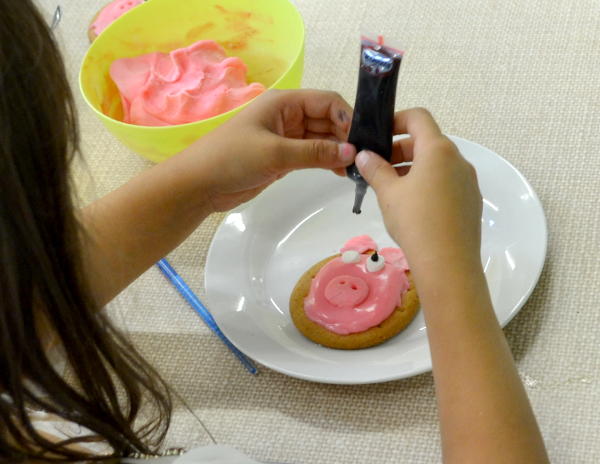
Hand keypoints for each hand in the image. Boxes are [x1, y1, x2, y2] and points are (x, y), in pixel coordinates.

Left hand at [186, 89, 355, 211]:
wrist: (200, 185)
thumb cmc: (232, 159)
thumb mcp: (276, 153)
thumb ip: (315, 152)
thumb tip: (353, 152)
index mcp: (285, 102)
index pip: (327, 102)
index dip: (348, 118)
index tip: (363, 141)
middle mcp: (288, 116)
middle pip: (328, 120)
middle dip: (347, 136)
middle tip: (366, 159)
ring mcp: (287, 137)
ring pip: (323, 139)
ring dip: (339, 151)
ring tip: (357, 169)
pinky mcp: (284, 157)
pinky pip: (313, 154)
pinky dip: (327, 161)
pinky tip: (341, 173)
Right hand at [355, 108, 481, 279]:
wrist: (448, 264)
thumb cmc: (415, 221)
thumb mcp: (388, 193)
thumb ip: (375, 169)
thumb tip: (364, 155)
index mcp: (438, 149)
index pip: (418, 118)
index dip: (396, 120)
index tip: (378, 136)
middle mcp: (458, 160)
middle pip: (427, 141)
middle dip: (400, 149)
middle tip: (377, 167)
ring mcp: (468, 182)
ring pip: (437, 164)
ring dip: (412, 168)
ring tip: (391, 189)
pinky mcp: (471, 202)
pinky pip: (446, 183)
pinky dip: (427, 184)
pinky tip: (412, 207)